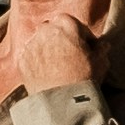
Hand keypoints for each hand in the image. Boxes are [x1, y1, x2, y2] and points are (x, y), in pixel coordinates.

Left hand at [0, 0, 117, 116]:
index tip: (85, 47)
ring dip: (47, 49)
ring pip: (39, 42)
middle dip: (60, 39)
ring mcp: (31, 44)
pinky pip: (29, 56)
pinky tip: (45, 73)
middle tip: (69, 55)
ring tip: (56, 66)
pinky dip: (36, 62)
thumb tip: (102, 45)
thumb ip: (101, 48)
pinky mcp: (22, 60)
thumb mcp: (101, 61)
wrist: (62, 101)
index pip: (73, 23)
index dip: (80, 35)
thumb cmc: (84, 77)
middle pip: (53, 30)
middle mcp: (46, 29)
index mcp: (66, 24)